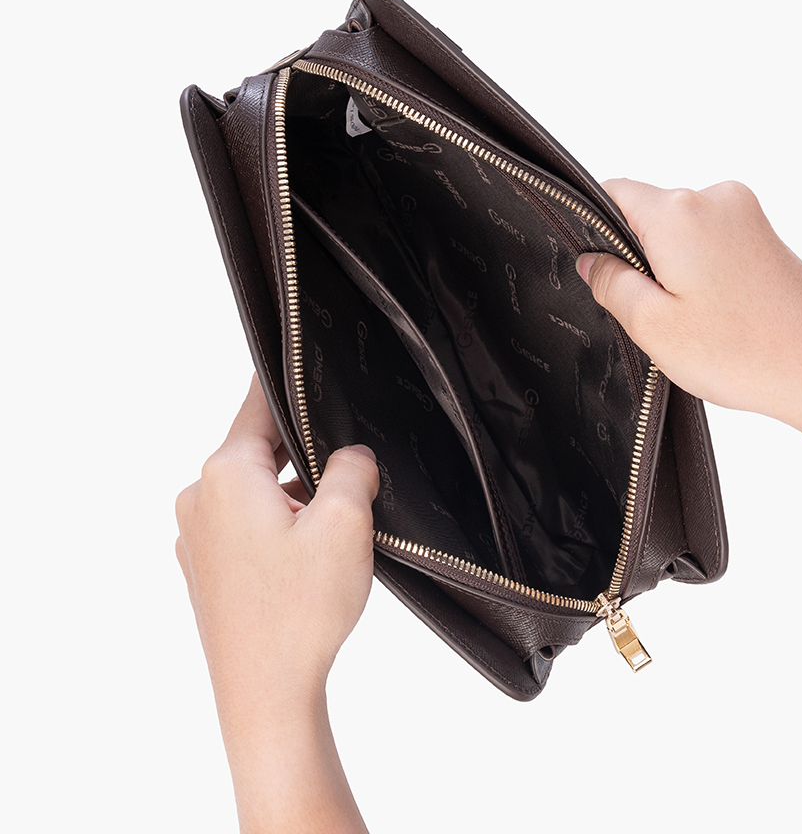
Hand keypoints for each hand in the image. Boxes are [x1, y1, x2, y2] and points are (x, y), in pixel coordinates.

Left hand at [175, 376, 376, 831]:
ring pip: (256, 490)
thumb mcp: (344, 522)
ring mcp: (197, 538)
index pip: (258, 405)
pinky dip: (278, 525)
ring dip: (294, 496)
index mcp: (226, 475)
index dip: (287, 382)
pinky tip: (311, 556)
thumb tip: (351, 455)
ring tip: (333, 527)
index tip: (300, 357)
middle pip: (260, 449)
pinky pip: (246, 525)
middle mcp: (200, 498)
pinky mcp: (206, 571)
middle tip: (347, 469)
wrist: (264, 697)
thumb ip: (351, 468)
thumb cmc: (299, 613)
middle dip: (305, 454)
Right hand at [578, 179, 801, 613]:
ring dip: (670, 267)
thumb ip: (609, 283)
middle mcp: (716, 198)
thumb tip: (591, 260)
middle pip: (647, 212)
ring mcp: (747, 214)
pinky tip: (714, 316)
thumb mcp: (652, 327)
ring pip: (680, 230)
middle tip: (647, 312)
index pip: (612, 191)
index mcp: (679, 212)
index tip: (592, 265)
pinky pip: (712, 241)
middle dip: (635, 255)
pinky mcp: (767, 237)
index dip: (590, 225)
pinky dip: (701, 271)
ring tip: (690, 320)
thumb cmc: (745, 353)